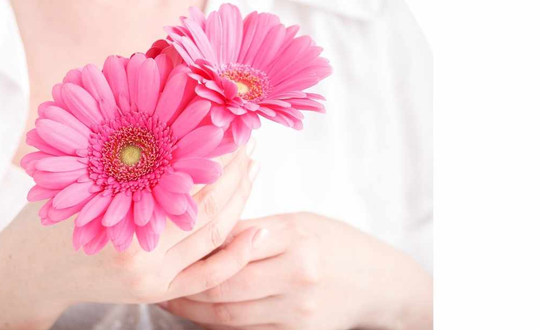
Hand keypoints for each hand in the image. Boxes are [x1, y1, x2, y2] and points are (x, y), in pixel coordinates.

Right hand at [0, 144, 263, 329]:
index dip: (212, 149)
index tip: (226, 120)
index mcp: (115, 220)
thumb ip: (114, 140)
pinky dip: (238, 253)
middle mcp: (139, 255)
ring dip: (241, 198)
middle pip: (207, 207)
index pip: (184, 180)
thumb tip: (150, 74)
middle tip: (246, 137)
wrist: (30, 273)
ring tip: (251, 165)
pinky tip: (259, 228)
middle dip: (233, 168)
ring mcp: (152, 279)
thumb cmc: (48, 213)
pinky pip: (211, 276)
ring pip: (214, 237)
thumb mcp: (73, 172)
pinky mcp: (160, 292)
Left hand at [159, 213, 432, 329]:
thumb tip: (201, 230)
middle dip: (184, 288)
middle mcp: (298, 275)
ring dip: (194, 311)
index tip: (168, 250)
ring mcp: (299, 310)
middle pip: (222, 287)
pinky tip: (202, 315)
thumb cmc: (334, 243)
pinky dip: (219, 326)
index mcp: (294, 237)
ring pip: (229, 316)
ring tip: (171, 300)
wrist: (380, 282)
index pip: (229, 246)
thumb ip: (253, 228)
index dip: (192, 252)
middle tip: (159, 282)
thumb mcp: (298, 222)